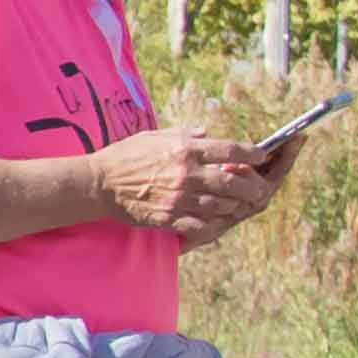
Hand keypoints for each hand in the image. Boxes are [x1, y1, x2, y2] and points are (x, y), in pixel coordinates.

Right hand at [90, 125, 273, 238]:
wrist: (98, 183)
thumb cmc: (125, 156)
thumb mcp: (154, 135)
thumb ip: (184, 134)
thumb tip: (207, 134)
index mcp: (184, 149)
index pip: (230, 150)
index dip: (252, 154)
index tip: (260, 156)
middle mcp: (186, 173)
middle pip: (234, 181)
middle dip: (252, 185)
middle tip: (259, 187)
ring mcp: (179, 197)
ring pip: (223, 204)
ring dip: (235, 204)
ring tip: (239, 203)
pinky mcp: (169, 217)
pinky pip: (202, 224)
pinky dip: (214, 223)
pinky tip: (217, 219)